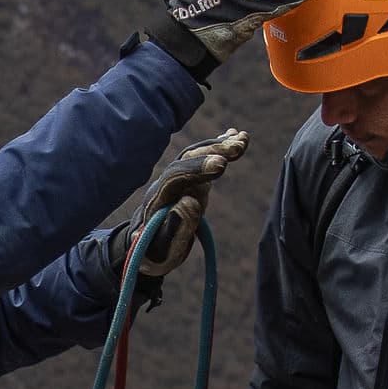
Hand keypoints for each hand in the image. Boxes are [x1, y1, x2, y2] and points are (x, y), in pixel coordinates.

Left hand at [129, 127, 249, 275]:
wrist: (144, 249)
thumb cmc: (153, 252)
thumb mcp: (162, 249)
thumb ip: (175, 228)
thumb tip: (189, 201)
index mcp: (158, 200)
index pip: (176, 178)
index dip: (198, 169)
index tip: (221, 165)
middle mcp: (168, 185)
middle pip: (187, 160)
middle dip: (212, 151)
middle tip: (237, 146)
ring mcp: (179, 182)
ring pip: (196, 157)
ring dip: (218, 146)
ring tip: (242, 139)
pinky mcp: (191, 182)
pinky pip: (204, 161)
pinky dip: (219, 148)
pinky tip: (236, 136)